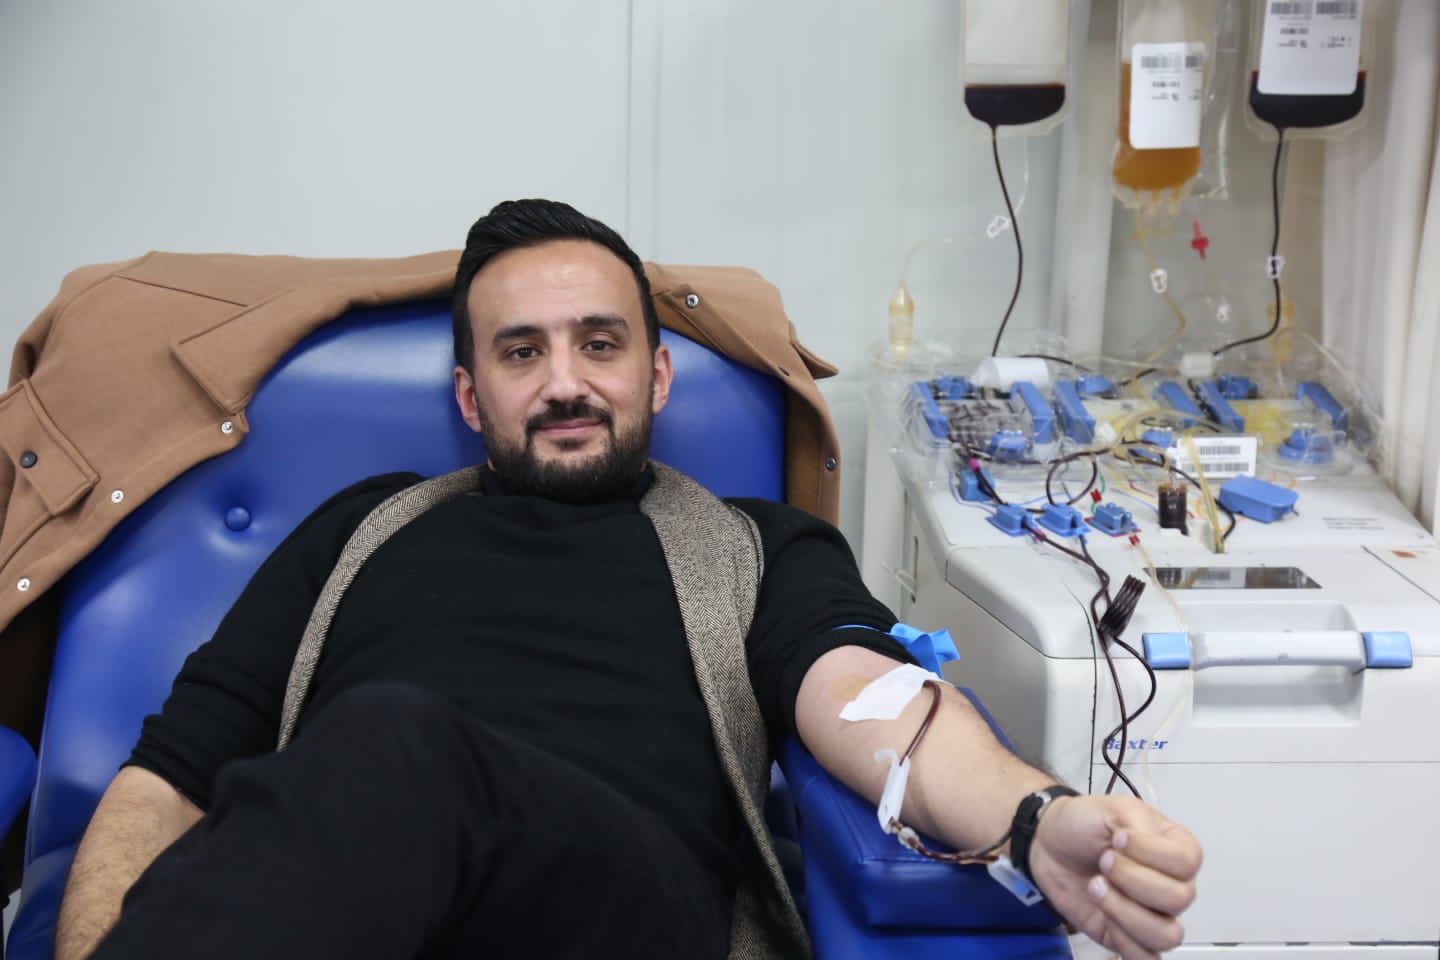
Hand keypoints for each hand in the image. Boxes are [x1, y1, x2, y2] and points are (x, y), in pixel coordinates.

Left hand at [1026, 795, 1200, 958]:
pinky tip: (1103, 914)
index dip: (1152, 853)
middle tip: (1104, 862)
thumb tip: (1149, 847)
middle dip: (1132, 879)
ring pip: (1166, 935)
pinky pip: (1146, 958)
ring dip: (1125, 911)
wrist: (1048, 844)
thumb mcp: (1114, 808)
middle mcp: (1169, 884)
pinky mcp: (1129, 936)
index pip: (1188, 862)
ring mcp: (1151, 913)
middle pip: (1179, 899)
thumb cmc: (1082, 824)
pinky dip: (1123, 940)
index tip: (1119, 839)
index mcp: (1174, 849)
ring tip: (1097, 887)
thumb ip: (1139, 824)